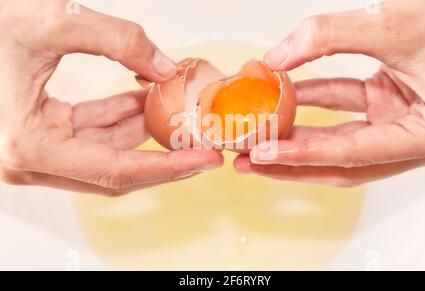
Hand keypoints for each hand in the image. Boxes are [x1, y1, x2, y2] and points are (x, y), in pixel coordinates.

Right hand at [0, 0, 222, 195]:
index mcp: (30, 146)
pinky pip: (90, 137)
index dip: (167, 167)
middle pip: (115, 171)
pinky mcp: (40, 139)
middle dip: (161, 153)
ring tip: (172, 104)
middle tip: (202, 141)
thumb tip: (166, 69)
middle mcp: (30, 161)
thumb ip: (120, 40)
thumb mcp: (55, 20)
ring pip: (106, 153)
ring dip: (141, 130)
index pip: (116, 171)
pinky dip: (118, 119)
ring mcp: (34, 154)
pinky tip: (141, 98)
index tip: (205, 161)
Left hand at [235, 0, 424, 186]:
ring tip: (258, 137)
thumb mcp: (398, 24)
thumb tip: (278, 55)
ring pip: (341, 139)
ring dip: (299, 135)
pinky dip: (317, 102)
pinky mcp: (392, 104)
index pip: (352, 154)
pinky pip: (348, 108)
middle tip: (249, 163)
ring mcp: (401, 122)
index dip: (304, 156)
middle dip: (291, 163)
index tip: (264, 155)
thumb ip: (333, 35)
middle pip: (340, 162)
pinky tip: (287, 95)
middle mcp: (413, 139)